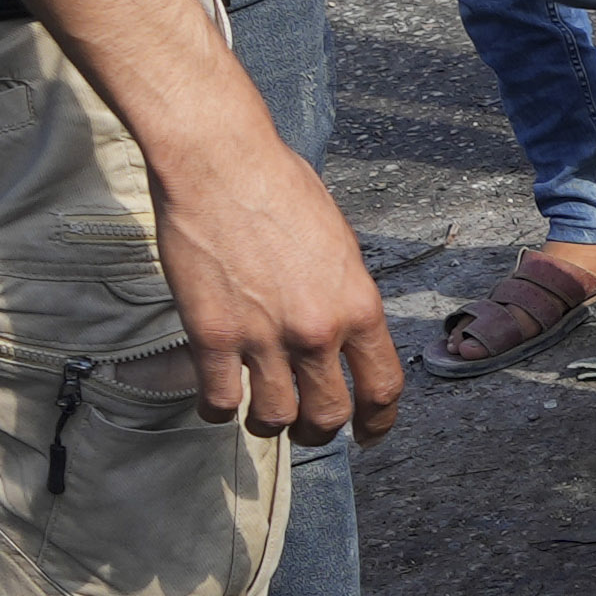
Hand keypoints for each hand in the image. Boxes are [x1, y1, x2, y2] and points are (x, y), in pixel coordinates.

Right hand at [154, 114, 405, 444]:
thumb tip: (344, 333)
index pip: (383, 387)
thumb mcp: (339, 244)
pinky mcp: (213, 336)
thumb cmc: (279, 187)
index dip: (378, 422)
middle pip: (329, 415)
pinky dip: (219, 410)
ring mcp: (264, 337)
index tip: (369, 433)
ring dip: (269, 425)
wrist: (220, 162)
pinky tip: (218, 400)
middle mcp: (317, 330)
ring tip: (260, 416)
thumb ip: (345, 296)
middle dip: (320, 432)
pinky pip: (220, 401)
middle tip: (307, 430)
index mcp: (358, 306)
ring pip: (275, 419)